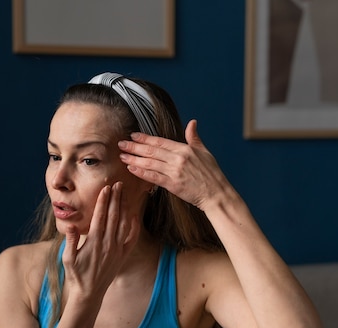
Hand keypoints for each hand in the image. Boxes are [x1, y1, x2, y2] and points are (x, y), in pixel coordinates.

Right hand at [62, 182, 139, 300]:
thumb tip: (70, 225)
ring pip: (123, 224)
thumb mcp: (68, 258)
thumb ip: (70, 240)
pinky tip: (134, 215)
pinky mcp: (123, 255)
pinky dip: (134, 225)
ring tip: (125, 194)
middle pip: (113, 216)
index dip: (103, 201)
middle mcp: (108, 243)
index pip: (100, 216)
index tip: (106, 188)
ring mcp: (117, 249)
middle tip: (118, 184)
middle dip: (116, 198)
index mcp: (94, 242)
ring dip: (124, 207)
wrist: (89, 293)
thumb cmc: (76, 275)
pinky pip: (131, 238)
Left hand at [118, 120, 232, 210]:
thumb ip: (194, 138)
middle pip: (151, 151)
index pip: (160, 141)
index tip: (133, 135)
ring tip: (122, 156)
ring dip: (134, 159)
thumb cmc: (211, 173)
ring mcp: (174, 172)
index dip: (145, 138)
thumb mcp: (204, 152)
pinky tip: (131, 169)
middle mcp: (178, 159)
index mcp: (184, 149)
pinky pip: (153, 177)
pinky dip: (141, 173)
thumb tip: (192, 122)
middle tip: (121, 144)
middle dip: (134, 147)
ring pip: (149, 163)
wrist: (216, 193)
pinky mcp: (172, 185)